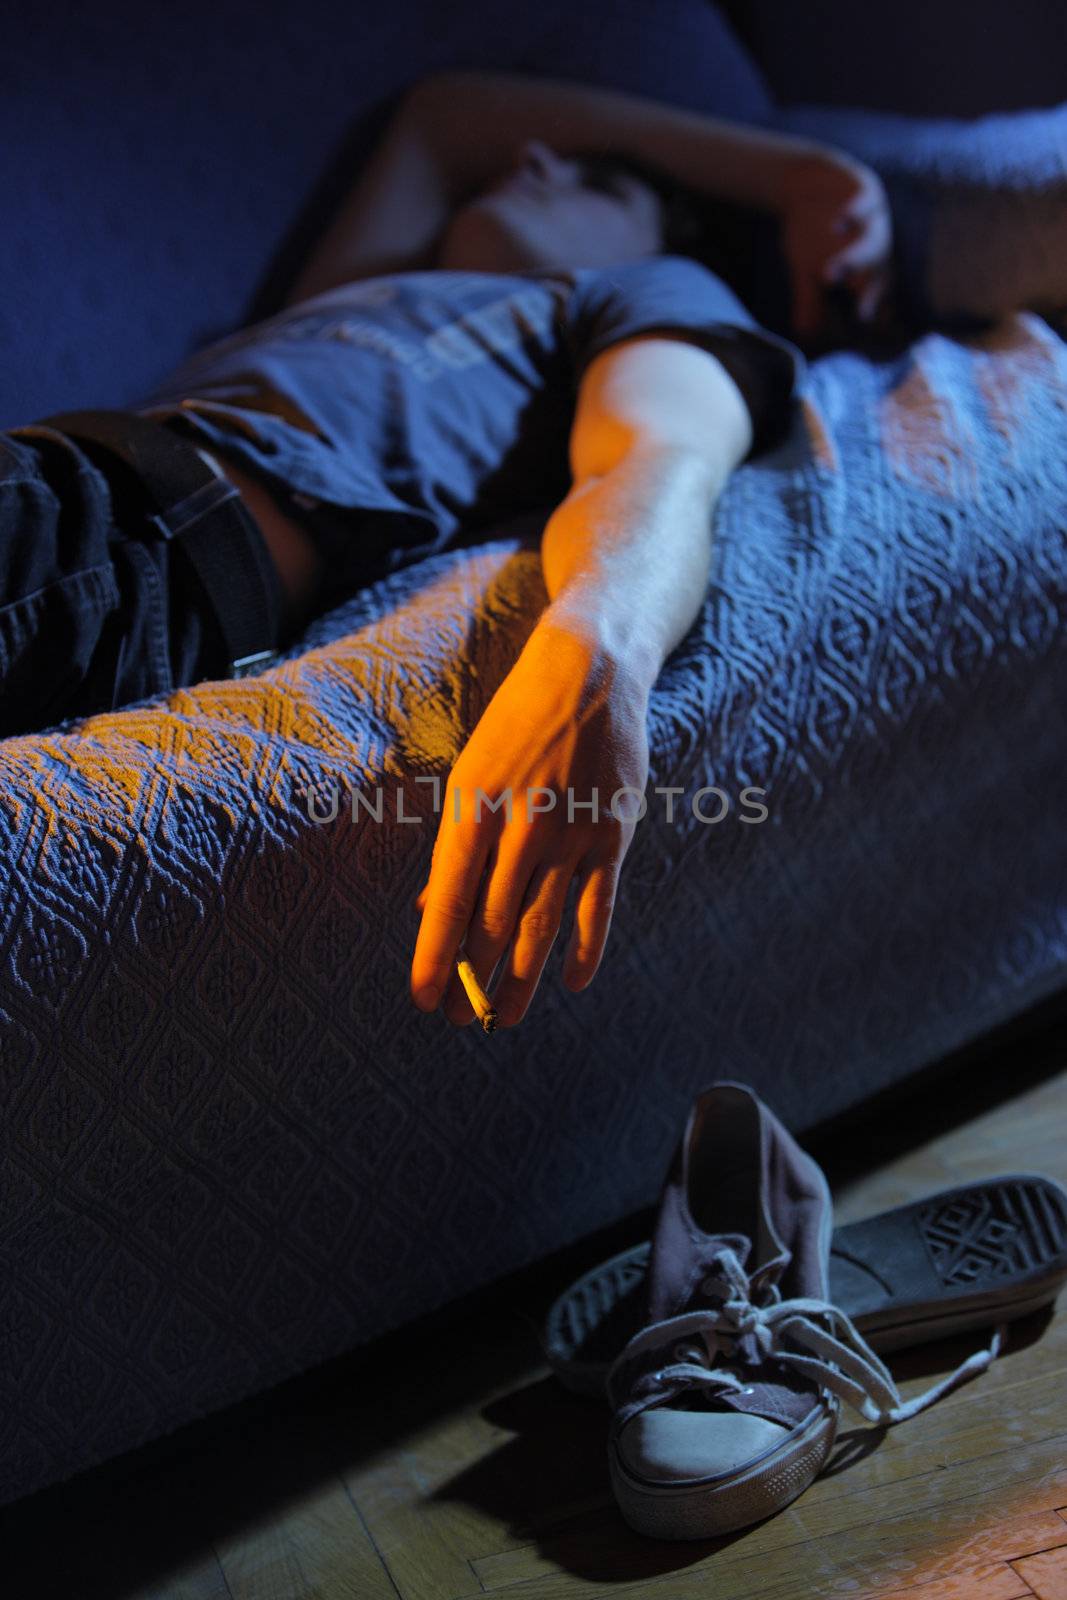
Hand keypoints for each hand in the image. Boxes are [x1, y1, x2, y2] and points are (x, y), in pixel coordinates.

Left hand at [409, 617, 650, 1027]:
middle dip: (474, 979)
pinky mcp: (614, 833)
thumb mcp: (471, 774)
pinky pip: (599, 905)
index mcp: (475, 805)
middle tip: (463, 1020)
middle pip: (495, 922)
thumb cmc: (516, 727)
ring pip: (544, 923)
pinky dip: (584, 948)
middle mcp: (522, 823)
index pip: (449, 898)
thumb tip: (431, 910)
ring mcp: (572, 830)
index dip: (434, 955)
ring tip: (505, 1017)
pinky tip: (569, 982)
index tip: (423, 1000)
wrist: (588, 674)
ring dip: (522, 978)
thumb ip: (456, 847)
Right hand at [779, 150, 894, 341]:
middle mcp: (879, 246)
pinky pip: (865, 202)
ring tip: (831, 274)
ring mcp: (875, 218)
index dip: (874, 312)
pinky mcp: (867, 191)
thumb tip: (804, 334)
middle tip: (860, 313)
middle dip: (869, 292)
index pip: (876, 296)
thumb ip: (809, 300)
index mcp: (868, 269)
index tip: (863, 329)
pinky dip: (854, 212)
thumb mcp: (806, 270)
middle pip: (880, 271)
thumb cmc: (811, 233)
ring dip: (857, 258)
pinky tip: (839, 222)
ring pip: (874, 240)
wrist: (807, 184)